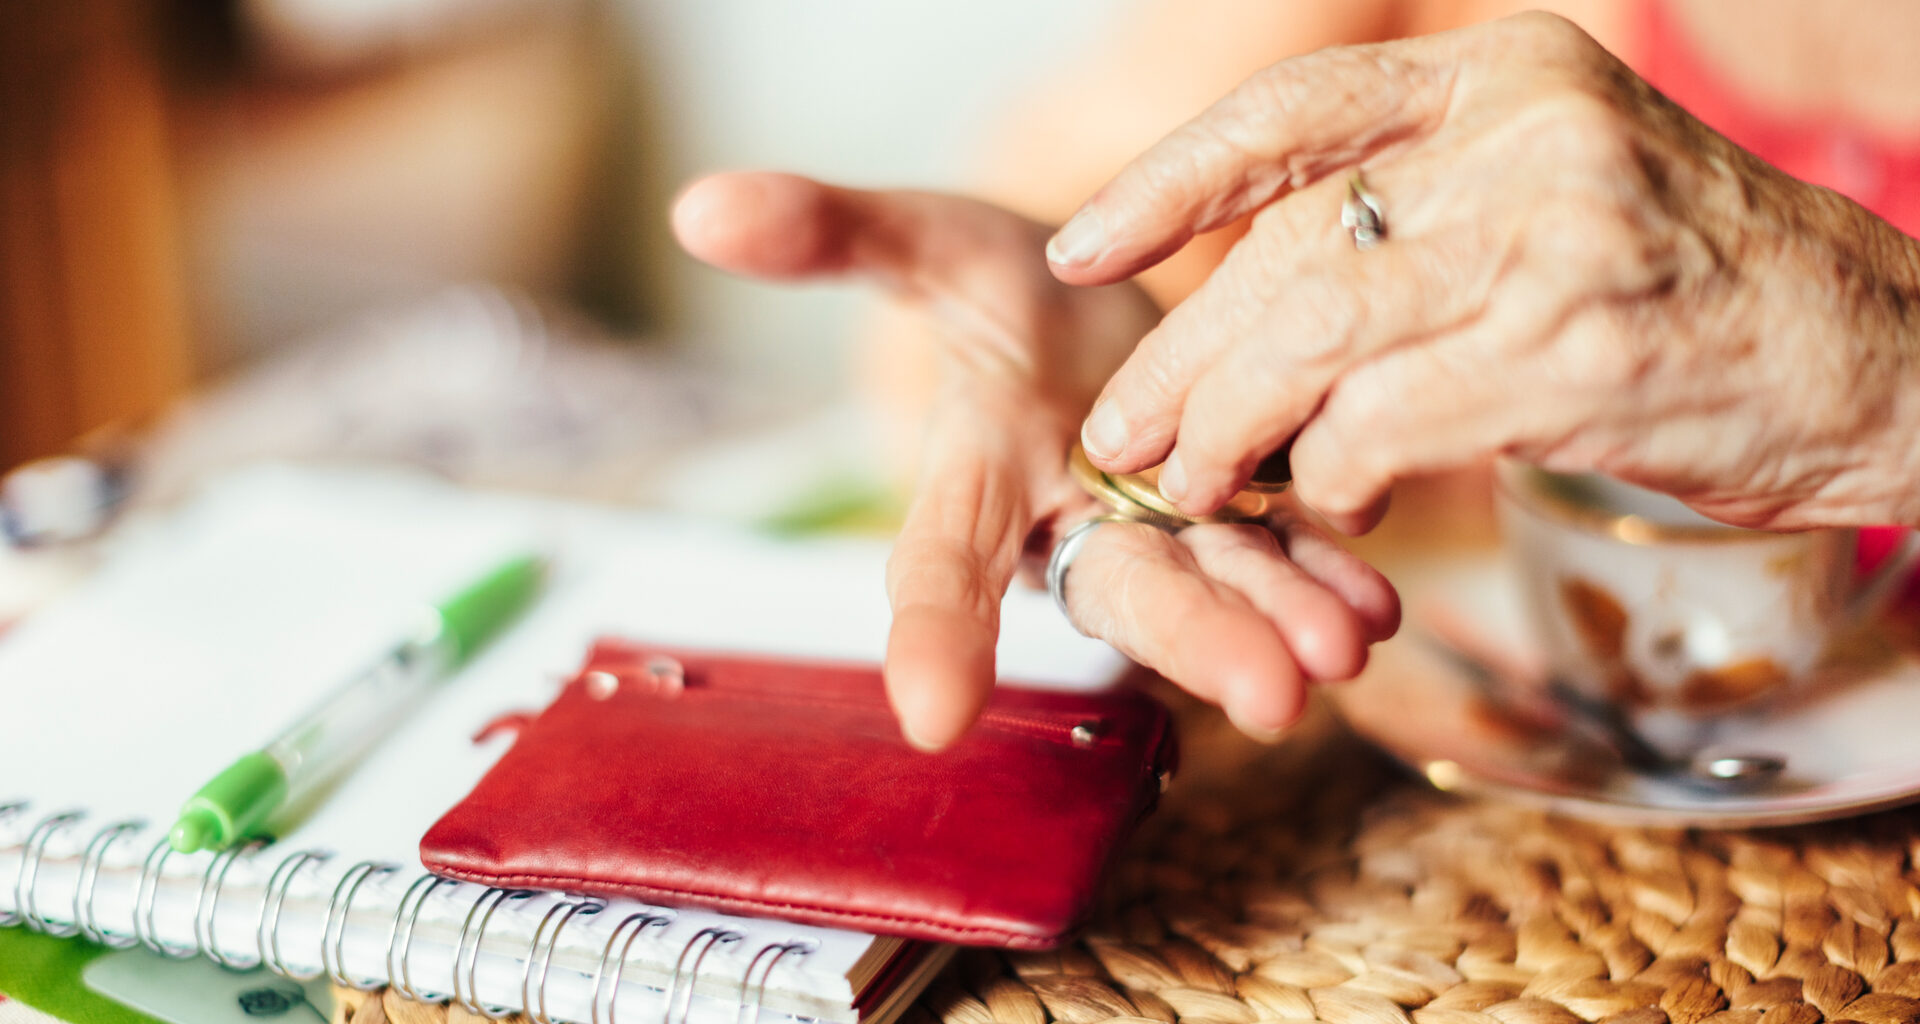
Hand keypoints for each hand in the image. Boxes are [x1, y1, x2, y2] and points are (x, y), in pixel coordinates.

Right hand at [672, 173, 1397, 747]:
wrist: (1110, 308)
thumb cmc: (1009, 292)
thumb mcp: (930, 245)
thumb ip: (832, 233)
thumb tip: (702, 206)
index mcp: (983, 470)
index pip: (940, 555)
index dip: (933, 630)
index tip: (931, 714)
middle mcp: (1070, 523)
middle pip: (1120, 589)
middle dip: (1190, 635)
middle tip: (1263, 691)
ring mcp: (1166, 529)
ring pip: (1219, 586)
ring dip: (1278, 621)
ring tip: (1339, 649)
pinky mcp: (1248, 513)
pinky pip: (1287, 554)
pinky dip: (1327, 576)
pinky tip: (1372, 605)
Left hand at [1051, 12, 1919, 533]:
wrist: (1877, 356)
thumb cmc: (1693, 288)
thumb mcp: (1554, 193)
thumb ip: (1416, 218)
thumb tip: (1248, 318)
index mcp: (1505, 74)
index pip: (1289, 113)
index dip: (1166, 182)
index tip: (1081, 250)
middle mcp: (1527, 134)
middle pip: (1284, 250)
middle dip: (1182, 360)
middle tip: (1124, 433)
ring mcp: (1558, 237)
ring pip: (1314, 337)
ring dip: (1232, 430)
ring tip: (1198, 485)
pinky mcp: (1580, 352)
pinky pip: (1388, 420)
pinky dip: (1332, 474)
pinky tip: (1331, 502)